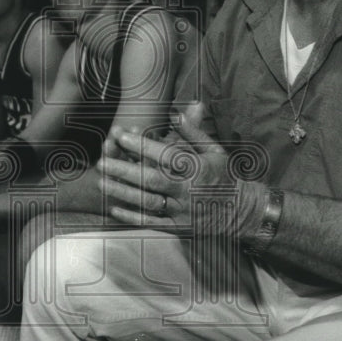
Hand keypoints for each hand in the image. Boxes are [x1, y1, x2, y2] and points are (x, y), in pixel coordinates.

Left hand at [98, 103, 248, 236]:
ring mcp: (182, 211)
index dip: (143, 145)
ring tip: (101, 182)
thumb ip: (194, 132)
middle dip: (124, 170)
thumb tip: (176, 113)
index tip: (121, 135)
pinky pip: (152, 223)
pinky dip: (132, 217)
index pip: (166, 155)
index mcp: (198, 169)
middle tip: (101, 161)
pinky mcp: (178, 228)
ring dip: (122, 193)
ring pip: (148, 202)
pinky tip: (114, 208)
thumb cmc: (224, 176)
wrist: (240, 211)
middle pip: (151, 179)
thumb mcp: (214, 150)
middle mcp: (188, 190)